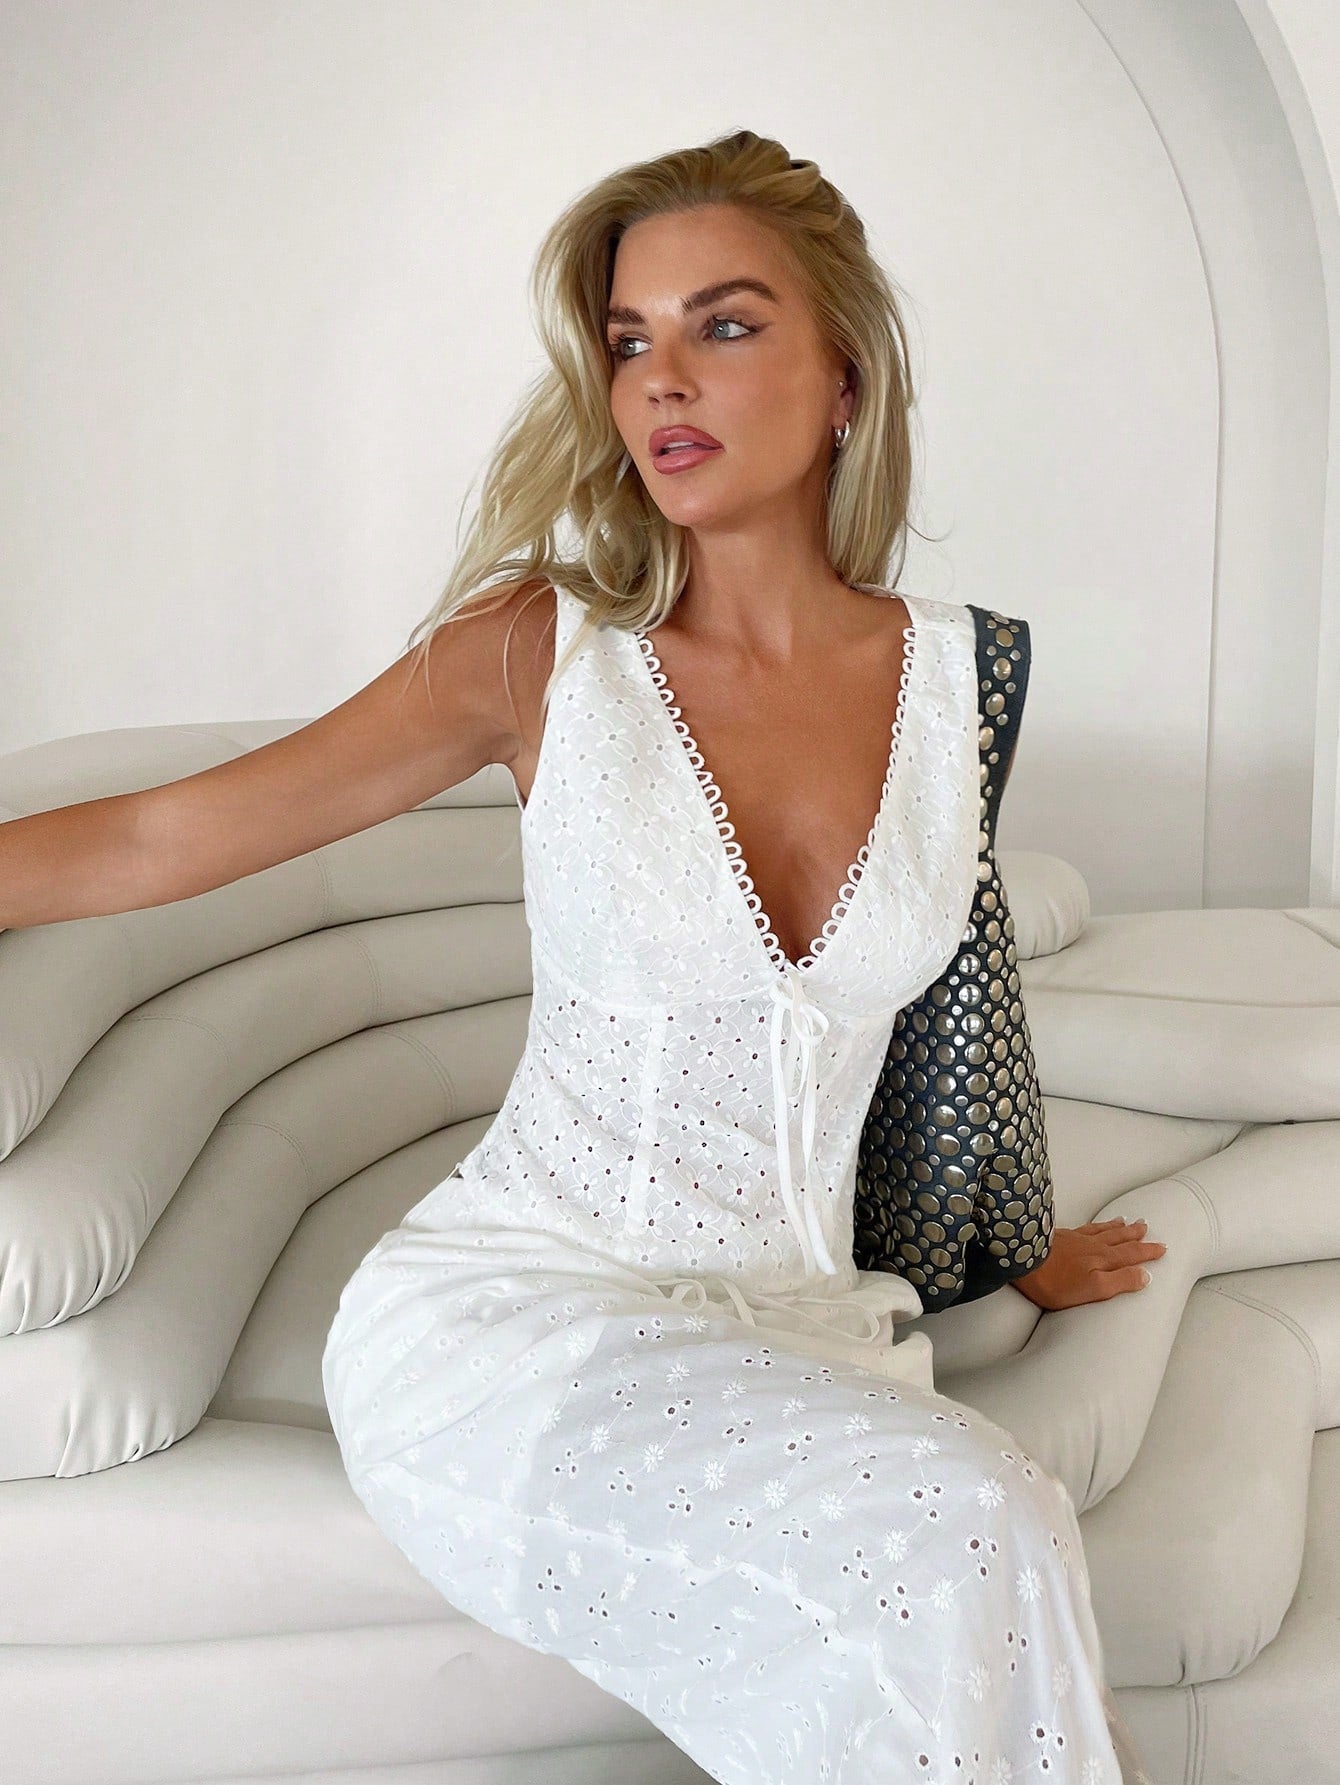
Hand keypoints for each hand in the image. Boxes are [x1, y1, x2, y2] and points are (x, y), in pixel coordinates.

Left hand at [1009, 1219, 1165, 1311]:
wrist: (1022, 1260)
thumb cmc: (1056, 1281)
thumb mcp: (1094, 1289)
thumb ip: (1121, 1281)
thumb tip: (1146, 1276)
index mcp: (1104, 1260)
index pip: (1132, 1255)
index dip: (1148, 1252)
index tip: (1162, 1247)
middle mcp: (1093, 1246)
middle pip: (1119, 1239)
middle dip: (1136, 1235)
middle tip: (1147, 1228)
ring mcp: (1076, 1239)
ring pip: (1103, 1231)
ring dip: (1118, 1227)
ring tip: (1127, 1221)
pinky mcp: (1060, 1237)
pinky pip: (1085, 1228)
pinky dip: (1095, 1225)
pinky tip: (1094, 1225)